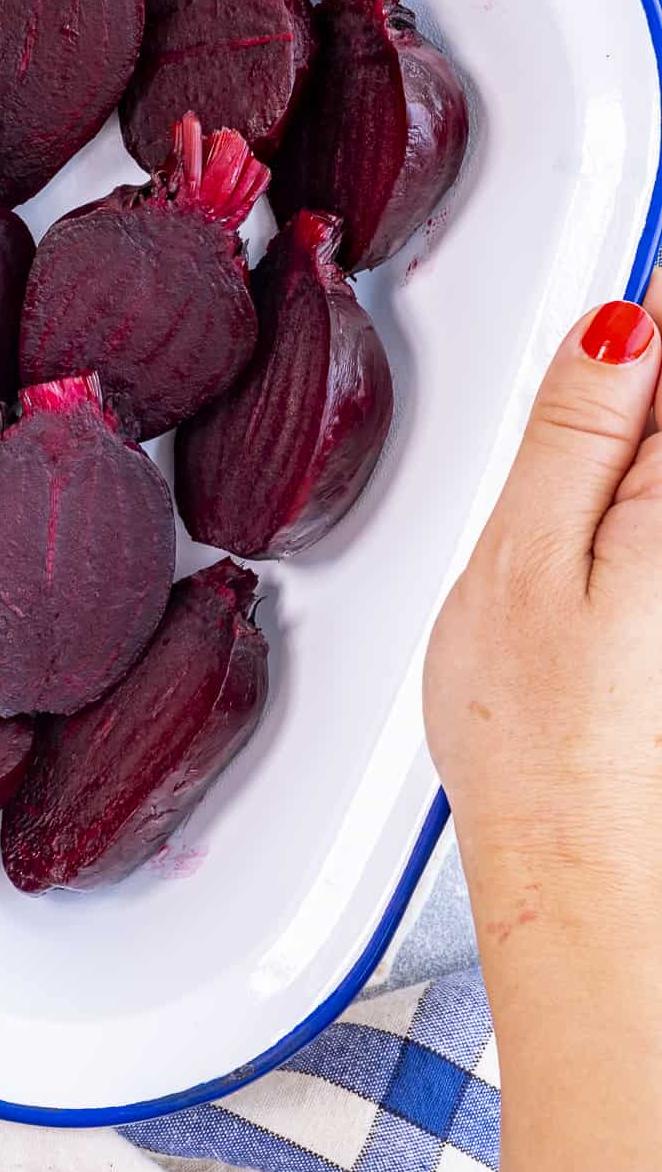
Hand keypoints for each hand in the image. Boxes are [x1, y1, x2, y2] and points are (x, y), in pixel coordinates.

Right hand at [426, 277, 661, 888]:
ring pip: (655, 462)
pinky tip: (598, 528)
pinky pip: (647, 509)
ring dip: (622, 442)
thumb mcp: (523, 561)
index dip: (644, 308)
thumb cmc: (540, 741)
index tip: (620, 305)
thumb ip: (574, 431)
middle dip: (634, 377)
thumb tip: (619, 323)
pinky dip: (624, 490)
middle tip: (583, 431)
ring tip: (578, 497)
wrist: (583, 866)